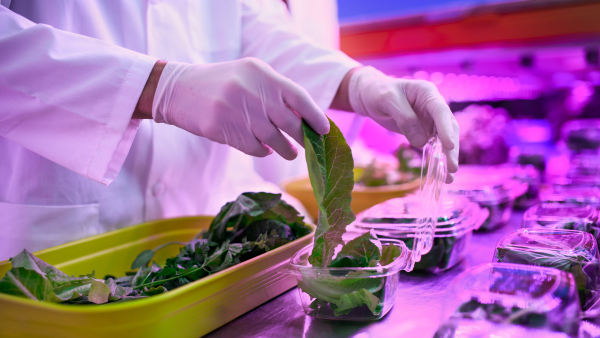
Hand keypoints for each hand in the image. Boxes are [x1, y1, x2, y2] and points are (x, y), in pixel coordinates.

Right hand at [150, 58, 328, 159]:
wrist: (178, 90)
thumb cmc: (221, 85)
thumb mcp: (248, 77)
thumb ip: (274, 93)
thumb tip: (305, 120)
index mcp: (261, 73)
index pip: (298, 97)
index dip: (315, 116)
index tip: (324, 131)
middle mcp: (251, 90)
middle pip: (289, 122)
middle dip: (302, 138)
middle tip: (309, 147)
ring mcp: (235, 109)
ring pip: (273, 138)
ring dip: (285, 149)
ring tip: (288, 152)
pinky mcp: (221, 127)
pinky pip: (254, 147)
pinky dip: (263, 151)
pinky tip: (263, 149)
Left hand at [347, 67, 458, 182]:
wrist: (371, 95)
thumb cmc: (379, 93)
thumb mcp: (388, 101)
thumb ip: (405, 119)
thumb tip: (421, 142)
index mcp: (427, 92)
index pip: (440, 111)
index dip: (446, 129)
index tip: (449, 146)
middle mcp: (433, 106)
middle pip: (448, 128)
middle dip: (451, 149)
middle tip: (452, 168)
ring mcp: (431, 119)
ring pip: (444, 139)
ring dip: (448, 158)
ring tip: (449, 178)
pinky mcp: (425, 131)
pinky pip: (434, 146)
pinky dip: (438, 159)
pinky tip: (441, 175)